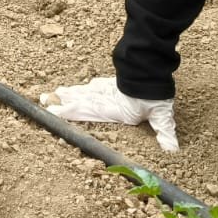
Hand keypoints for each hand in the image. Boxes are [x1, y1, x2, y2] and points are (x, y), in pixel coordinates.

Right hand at [40, 77, 178, 151]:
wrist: (154, 66)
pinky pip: (96, 84)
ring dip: (71, 93)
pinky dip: (87, 86)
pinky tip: (86, 85)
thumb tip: (173, 151)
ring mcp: (109, 88)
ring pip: (86, 91)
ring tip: (55, 92)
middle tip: (44, 99)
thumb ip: (164, 131)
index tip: (53, 111)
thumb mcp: (161, 113)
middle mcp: (107, 98)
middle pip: (82, 100)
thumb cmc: (156, 92)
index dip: (70, 112)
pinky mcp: (115, 81)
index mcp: (114, 109)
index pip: (88, 111)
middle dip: (63, 101)